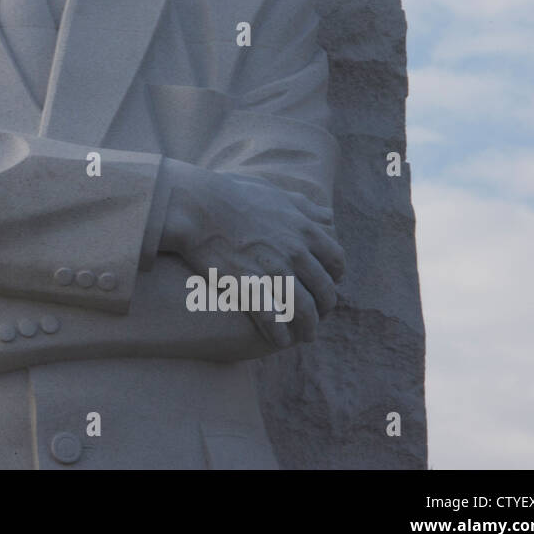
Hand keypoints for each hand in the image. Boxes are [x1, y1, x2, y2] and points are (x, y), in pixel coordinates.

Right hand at [161, 163, 344, 348]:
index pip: (336, 261)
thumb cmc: (232, 195)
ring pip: (304, 310)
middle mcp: (295, 252)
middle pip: (324, 289)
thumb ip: (305, 207)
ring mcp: (273, 271)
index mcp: (304, 230)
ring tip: (305, 336)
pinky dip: (280, 335)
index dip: (335, 277)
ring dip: (308, 328)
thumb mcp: (276, 192)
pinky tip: (280, 341)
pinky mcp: (249, 286)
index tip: (328, 284)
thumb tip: (328, 216)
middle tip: (319, 316)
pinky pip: (273, 319)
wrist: (197, 206)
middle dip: (325, 307)